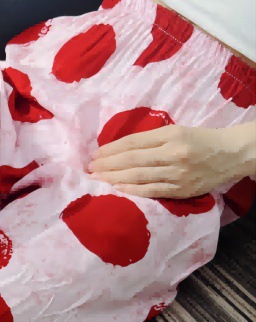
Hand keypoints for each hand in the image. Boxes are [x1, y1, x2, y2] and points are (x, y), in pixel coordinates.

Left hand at [85, 124, 244, 199]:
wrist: (232, 155)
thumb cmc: (201, 140)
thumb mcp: (178, 131)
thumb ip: (152, 139)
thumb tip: (119, 149)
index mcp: (171, 135)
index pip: (134, 142)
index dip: (111, 149)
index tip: (95, 154)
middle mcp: (173, 153)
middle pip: (132, 160)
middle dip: (107, 164)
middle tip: (89, 168)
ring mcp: (177, 173)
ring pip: (138, 176)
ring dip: (113, 178)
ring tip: (96, 178)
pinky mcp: (180, 189)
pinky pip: (151, 191)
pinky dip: (131, 190)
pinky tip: (116, 188)